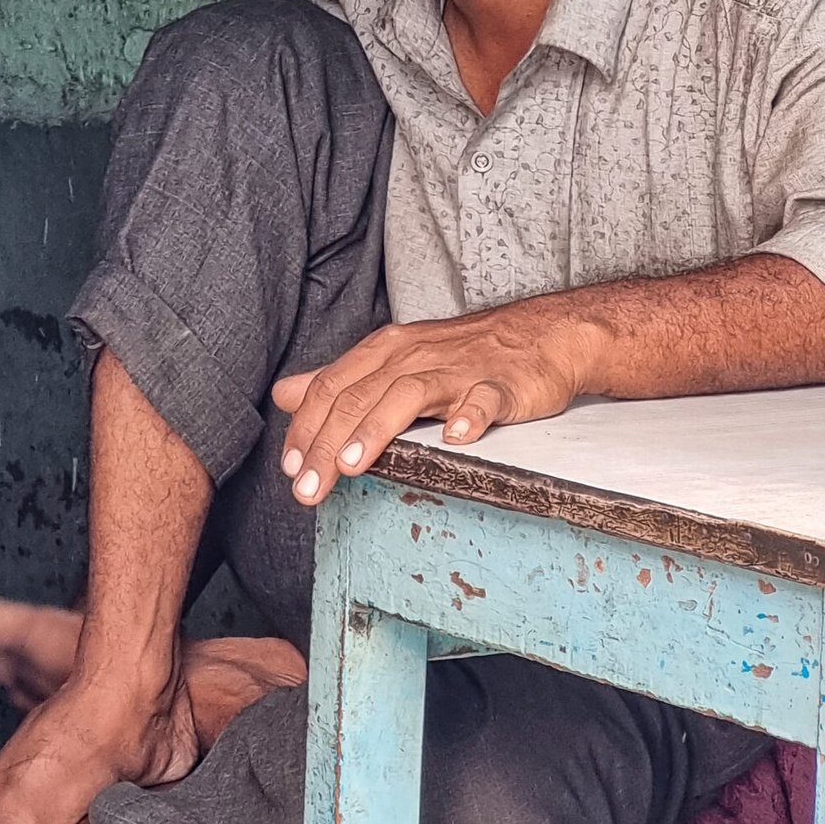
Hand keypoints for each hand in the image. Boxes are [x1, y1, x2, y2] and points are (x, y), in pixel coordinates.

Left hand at [270, 306, 590, 505]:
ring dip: (378, 428)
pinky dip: (470, 415)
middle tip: (308, 487)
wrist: (539, 335)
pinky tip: (456, 437)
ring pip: (410, 394)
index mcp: (386, 351)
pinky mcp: (501, 384)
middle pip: (361, 395)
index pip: (333, 387)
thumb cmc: (463, 354)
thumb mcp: (393, 360)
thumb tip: (285, 395)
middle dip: (328, 444)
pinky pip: (484, 397)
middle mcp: (415, 355)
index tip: (290, 468)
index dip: (307, 427)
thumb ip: (339, 380)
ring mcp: (459, 369)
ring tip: (355, 463)